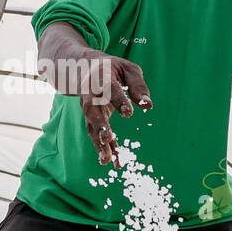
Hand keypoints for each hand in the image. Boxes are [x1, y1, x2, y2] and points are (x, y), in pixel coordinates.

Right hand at [76, 50, 151, 165]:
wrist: (84, 68)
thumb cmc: (112, 68)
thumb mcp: (128, 69)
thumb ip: (138, 85)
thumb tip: (147, 105)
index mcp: (101, 78)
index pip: (110, 89)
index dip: (118, 100)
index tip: (129, 113)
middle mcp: (91, 95)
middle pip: (92, 111)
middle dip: (99, 124)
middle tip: (107, 138)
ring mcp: (88, 109)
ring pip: (90, 127)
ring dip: (97, 143)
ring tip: (106, 160)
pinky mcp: (91, 120)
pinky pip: (96, 135)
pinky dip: (103, 149)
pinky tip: (112, 162)